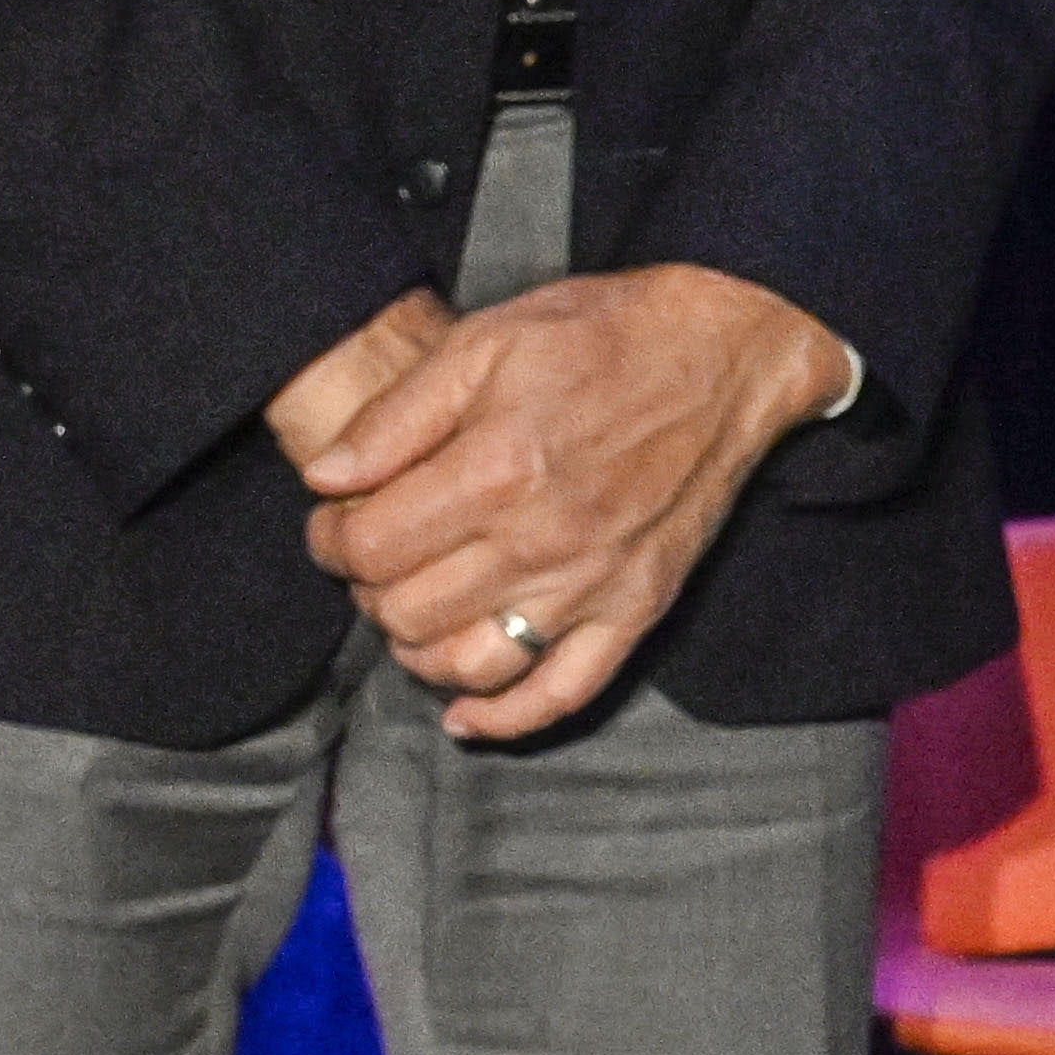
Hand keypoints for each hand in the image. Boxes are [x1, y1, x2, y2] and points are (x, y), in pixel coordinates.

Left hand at [299, 263, 850, 738]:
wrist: (730, 348)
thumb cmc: (607, 335)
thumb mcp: (486, 341)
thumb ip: (397, 415)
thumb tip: (325, 478)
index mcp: (500, 468)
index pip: (368, 548)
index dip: (328, 538)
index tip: (336, 518)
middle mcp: (545, 540)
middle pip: (406, 613)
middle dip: (369, 586)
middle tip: (381, 551)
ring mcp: (596, 582)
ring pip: (469, 664)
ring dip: (419, 648)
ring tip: (419, 604)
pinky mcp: (639, 605)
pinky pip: (565, 691)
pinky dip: (505, 718)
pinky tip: (464, 714)